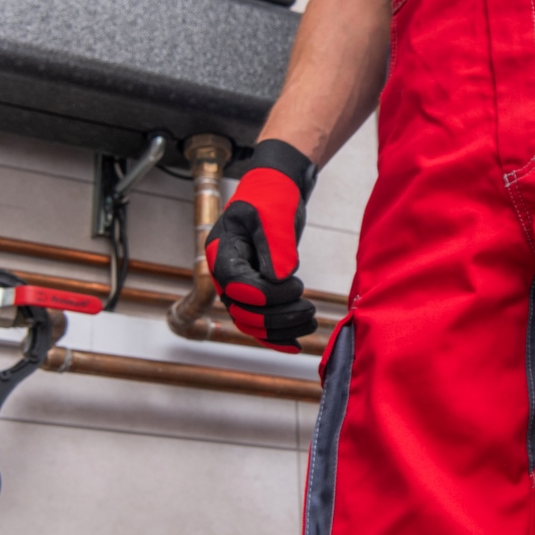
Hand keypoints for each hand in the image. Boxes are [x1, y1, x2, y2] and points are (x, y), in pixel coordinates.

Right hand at [205, 139, 318, 352]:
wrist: (276, 191)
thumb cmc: (272, 196)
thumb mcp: (274, 214)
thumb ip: (276, 245)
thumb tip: (280, 278)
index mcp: (222, 252)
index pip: (236, 287)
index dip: (264, 296)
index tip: (296, 286)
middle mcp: (226, 274)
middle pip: (243, 312)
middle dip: (277, 317)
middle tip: (309, 310)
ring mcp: (239, 286)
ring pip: (251, 323)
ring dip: (281, 329)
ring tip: (311, 321)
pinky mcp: (255, 292)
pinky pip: (259, 323)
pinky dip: (276, 336)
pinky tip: (296, 343)